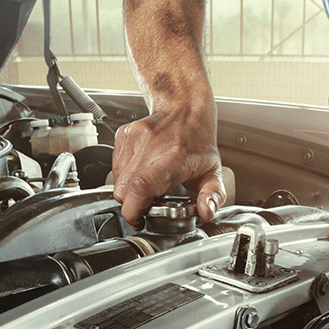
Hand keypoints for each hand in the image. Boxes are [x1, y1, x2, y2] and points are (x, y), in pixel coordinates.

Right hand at [111, 105, 225, 225]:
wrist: (185, 108)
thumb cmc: (197, 140)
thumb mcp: (213, 170)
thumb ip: (214, 195)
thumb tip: (206, 212)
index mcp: (172, 156)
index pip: (141, 187)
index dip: (133, 210)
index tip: (139, 220)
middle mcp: (150, 145)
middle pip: (123, 189)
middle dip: (131, 205)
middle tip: (146, 205)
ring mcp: (134, 138)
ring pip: (116, 180)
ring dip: (128, 190)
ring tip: (147, 185)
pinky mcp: (123, 136)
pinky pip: (115, 167)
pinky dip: (125, 176)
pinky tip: (141, 171)